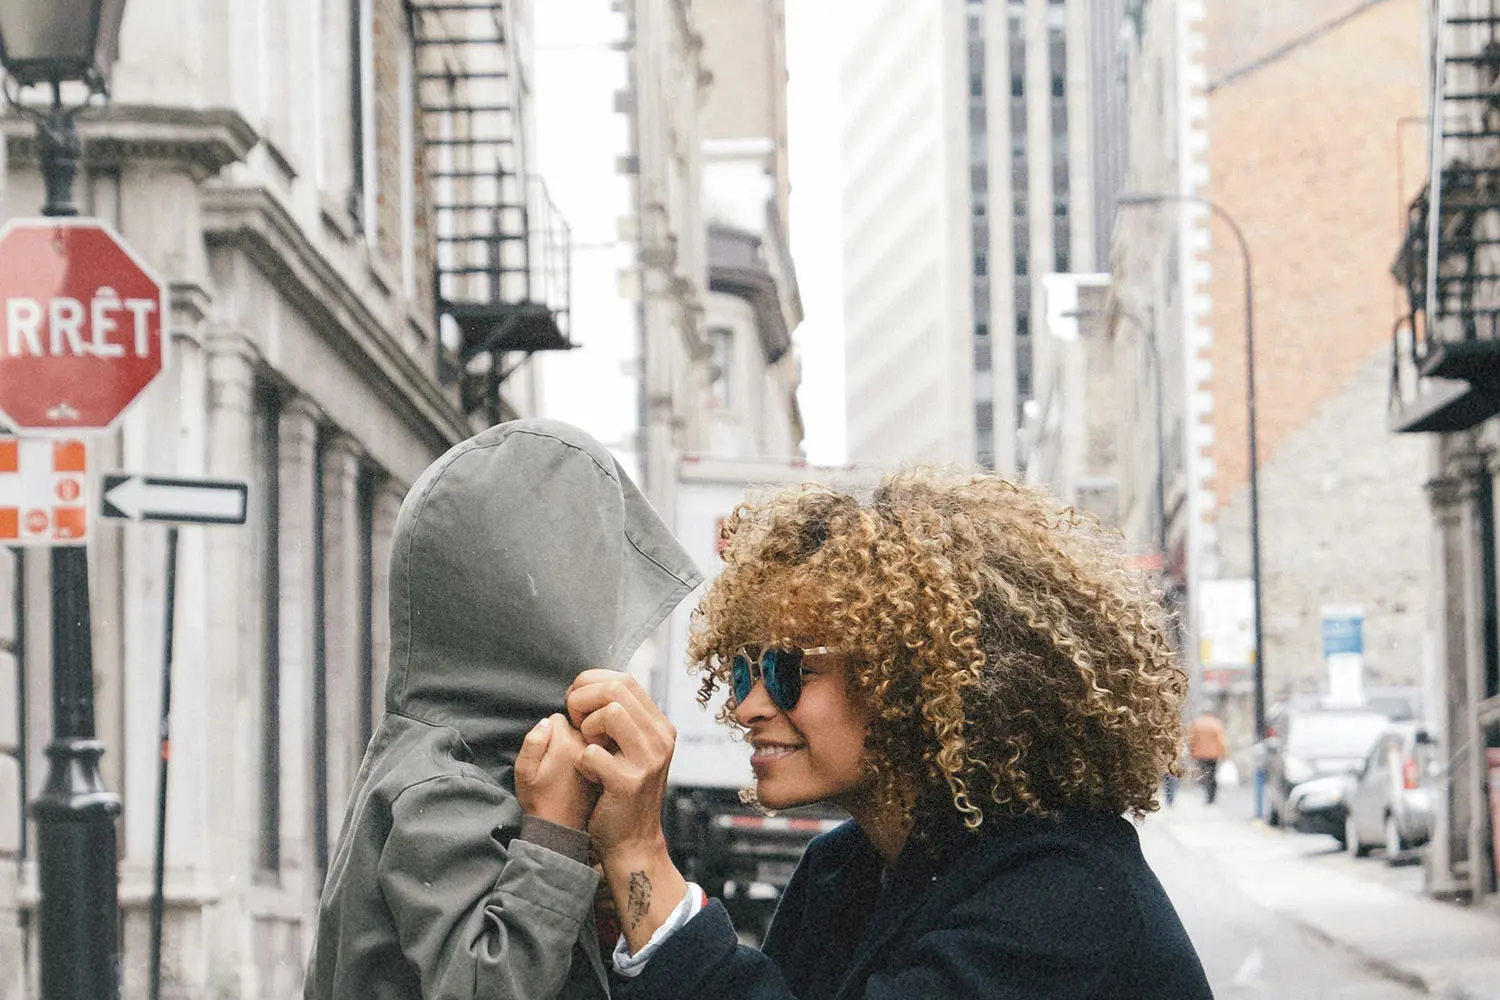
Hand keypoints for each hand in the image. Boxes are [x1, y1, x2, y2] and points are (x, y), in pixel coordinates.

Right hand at [515, 714, 598, 830]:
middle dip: (564, 736)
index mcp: (565, 742)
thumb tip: (547, 721)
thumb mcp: (524, 772)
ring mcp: (600, 754)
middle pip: (575, 724)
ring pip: (587, 736)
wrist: (562, 829)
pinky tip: (582, 773)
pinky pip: (597, 749)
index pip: (557, 718)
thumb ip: (533, 742)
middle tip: (556, 762)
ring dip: (578, 745)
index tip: (545, 753)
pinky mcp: (608, 765)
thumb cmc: (539, 800)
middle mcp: (586, 744)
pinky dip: (591, 755)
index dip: (547, 734)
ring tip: (568, 769)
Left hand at [566, 670, 687, 954]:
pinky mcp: (629, 782)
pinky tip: (591, 774)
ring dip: (586, 727)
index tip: (577, 704)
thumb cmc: (621, 791)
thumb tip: (594, 685)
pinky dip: (582, 761)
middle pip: (616, 688)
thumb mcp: (632, 749)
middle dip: (583, 699)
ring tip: (586, 746)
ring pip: (609, 712)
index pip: (624, 679)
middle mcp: (661, 738)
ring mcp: (649, 760)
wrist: (632, 842)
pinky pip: (592, 752)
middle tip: (575, 723)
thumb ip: (622, 719)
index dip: (591, 683)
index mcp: (660, 726)